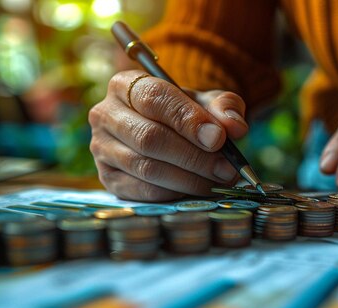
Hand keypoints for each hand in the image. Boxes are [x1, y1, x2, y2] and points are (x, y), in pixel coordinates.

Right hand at [89, 70, 247, 200]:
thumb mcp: (206, 103)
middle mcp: (106, 114)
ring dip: (189, 178)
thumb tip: (235, 126)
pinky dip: (174, 193)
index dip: (188, 119)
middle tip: (226, 169)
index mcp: (126, 84)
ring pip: (146, 167)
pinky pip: (142, 190)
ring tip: (218, 181)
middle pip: (149, 137)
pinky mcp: (107, 179)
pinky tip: (196, 190)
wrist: (164, 132)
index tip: (218, 138)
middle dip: (194, 156)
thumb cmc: (185, 114)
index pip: (154, 98)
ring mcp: (102, 148)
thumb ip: (224, 107)